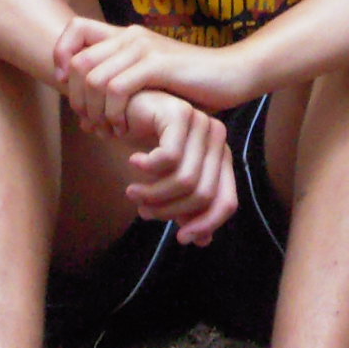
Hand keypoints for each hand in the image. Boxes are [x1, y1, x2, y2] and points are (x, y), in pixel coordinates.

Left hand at [54, 18, 247, 131]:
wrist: (232, 74)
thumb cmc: (191, 82)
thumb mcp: (150, 76)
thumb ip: (122, 78)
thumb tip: (85, 99)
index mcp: (126, 35)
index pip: (74, 28)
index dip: (61, 55)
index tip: (66, 85)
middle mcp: (131, 36)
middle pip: (77, 62)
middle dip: (75, 99)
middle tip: (89, 123)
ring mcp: (144, 48)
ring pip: (93, 79)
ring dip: (94, 112)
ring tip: (108, 131)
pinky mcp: (158, 65)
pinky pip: (116, 88)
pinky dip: (113, 114)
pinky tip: (124, 129)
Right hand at [121, 91, 238, 243]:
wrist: (122, 106)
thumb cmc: (146, 144)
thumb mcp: (167, 181)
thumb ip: (186, 208)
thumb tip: (201, 241)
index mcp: (221, 156)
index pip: (226, 202)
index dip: (206, 225)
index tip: (181, 238)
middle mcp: (217, 138)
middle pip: (203, 195)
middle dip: (169, 211)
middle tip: (143, 210)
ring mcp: (201, 122)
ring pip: (184, 180)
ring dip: (152, 194)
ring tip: (132, 192)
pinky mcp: (179, 113)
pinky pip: (168, 158)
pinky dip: (147, 169)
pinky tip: (133, 162)